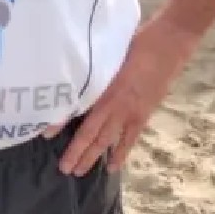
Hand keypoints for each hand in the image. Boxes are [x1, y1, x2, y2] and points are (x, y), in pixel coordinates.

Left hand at [59, 19, 191, 173]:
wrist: (169, 43)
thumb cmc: (136, 42)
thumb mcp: (108, 53)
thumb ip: (93, 71)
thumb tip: (73, 80)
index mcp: (104, 87)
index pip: (79, 110)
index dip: (61, 124)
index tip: (46, 135)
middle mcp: (115, 104)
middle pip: (91, 134)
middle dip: (76, 152)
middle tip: (63, 169)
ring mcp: (130, 112)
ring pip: (107, 140)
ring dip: (92, 156)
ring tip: (79, 171)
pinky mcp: (144, 115)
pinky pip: (130, 139)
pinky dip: (121, 153)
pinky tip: (112, 167)